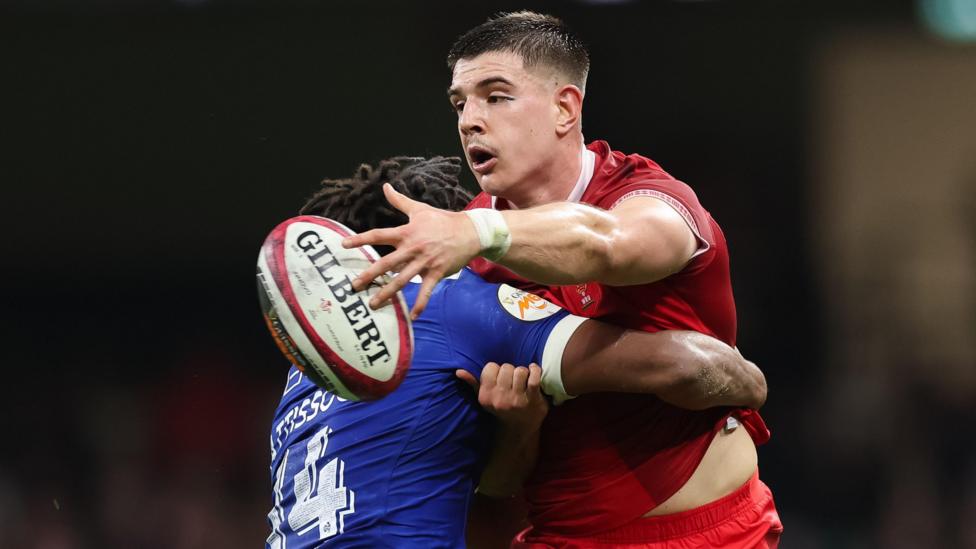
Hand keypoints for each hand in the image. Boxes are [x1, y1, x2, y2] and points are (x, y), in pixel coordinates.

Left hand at [342, 183, 480, 318]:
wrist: (470, 231)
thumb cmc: (442, 220)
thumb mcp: (420, 209)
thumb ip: (400, 201)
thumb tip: (385, 187)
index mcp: (407, 232)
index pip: (379, 235)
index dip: (361, 239)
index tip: (344, 245)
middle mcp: (413, 248)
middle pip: (387, 263)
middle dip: (369, 275)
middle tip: (354, 285)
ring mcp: (425, 262)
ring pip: (403, 280)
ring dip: (387, 293)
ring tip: (373, 303)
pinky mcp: (437, 272)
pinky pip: (427, 290)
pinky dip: (420, 304)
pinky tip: (412, 316)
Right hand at [456, 363, 548, 433]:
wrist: (520, 429)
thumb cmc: (502, 408)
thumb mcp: (485, 399)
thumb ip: (473, 384)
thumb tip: (458, 371)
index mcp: (486, 396)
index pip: (490, 367)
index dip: (496, 370)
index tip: (500, 377)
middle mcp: (499, 399)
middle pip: (506, 367)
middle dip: (510, 370)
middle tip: (512, 379)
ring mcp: (516, 400)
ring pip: (520, 370)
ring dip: (524, 372)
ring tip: (523, 379)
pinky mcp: (532, 399)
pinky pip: (534, 377)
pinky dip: (535, 370)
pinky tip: (533, 370)